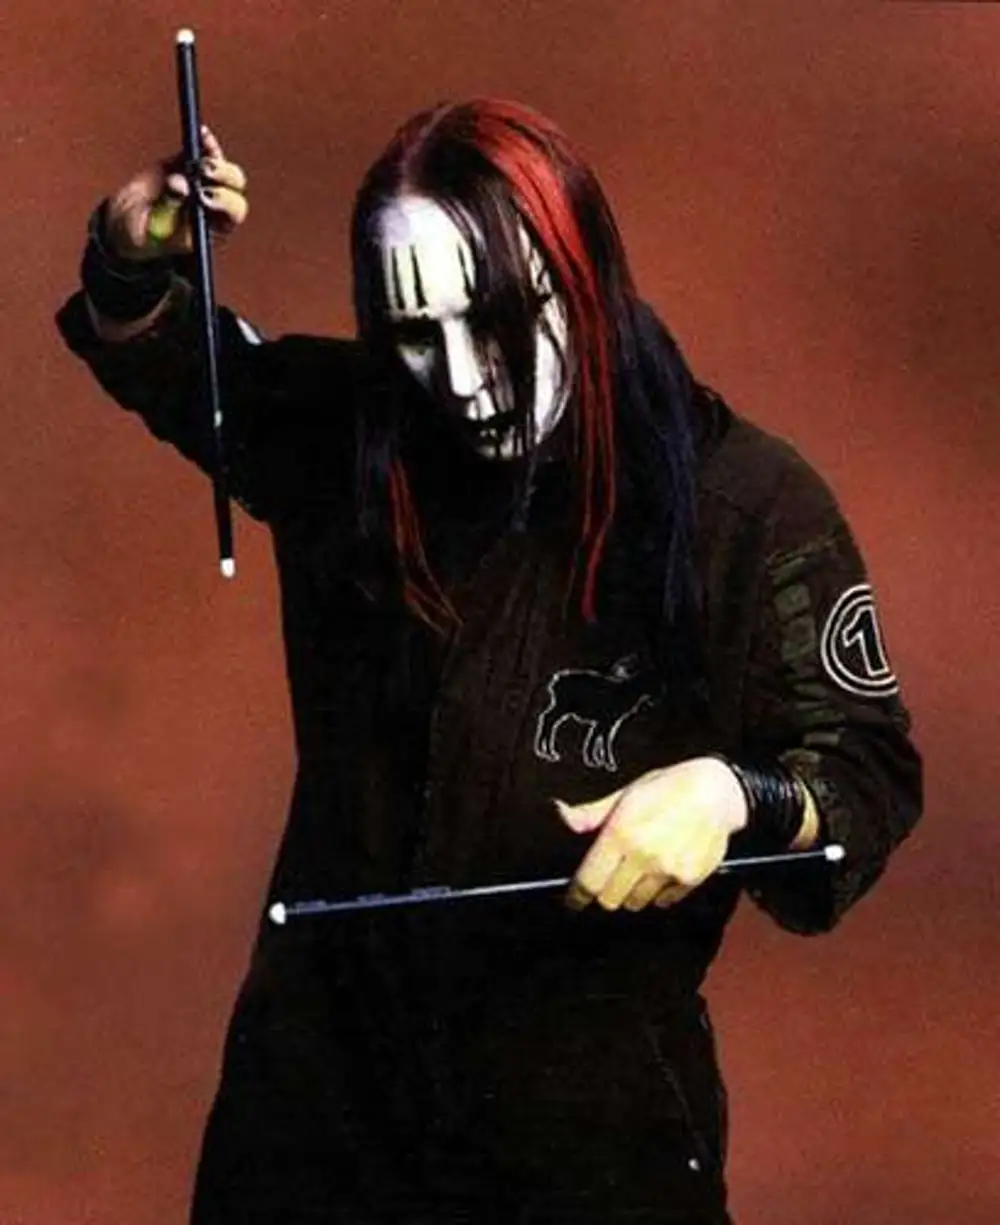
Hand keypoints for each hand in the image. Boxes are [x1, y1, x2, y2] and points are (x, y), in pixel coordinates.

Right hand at [104, 127, 249, 260]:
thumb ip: (168, 209)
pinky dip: (205, 142)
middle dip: (223, 175)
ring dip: (215, 158)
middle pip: (234, 186)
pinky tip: (201, 134)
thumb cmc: (144, 238)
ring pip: (223, 168)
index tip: (203, 196)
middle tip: (203, 170)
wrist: (127, 226)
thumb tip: (180, 184)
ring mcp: (203, 183)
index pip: (233, 212)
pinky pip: (203, 151)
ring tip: (199, 155)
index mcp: (214, 227)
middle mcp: (215, 205)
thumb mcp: (154, 232)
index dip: (224, 201)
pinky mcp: (188, 165)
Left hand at [555, 756, 747, 911]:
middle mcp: (643, 855)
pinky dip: (658, 893)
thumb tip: (563, 816)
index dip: (577, 896)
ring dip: (631, 893)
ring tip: (638, 871)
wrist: (717, 791)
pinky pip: (664, 900)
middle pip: (610, 899)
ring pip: (636, 903)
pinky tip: (661, 871)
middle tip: (608, 880)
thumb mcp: (626, 793)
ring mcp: (668, 870)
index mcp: (621, 833)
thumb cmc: (669, 787)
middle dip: (604, 893)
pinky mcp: (689, 879)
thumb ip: (592, 812)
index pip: (589, 881)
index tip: (573, 901)